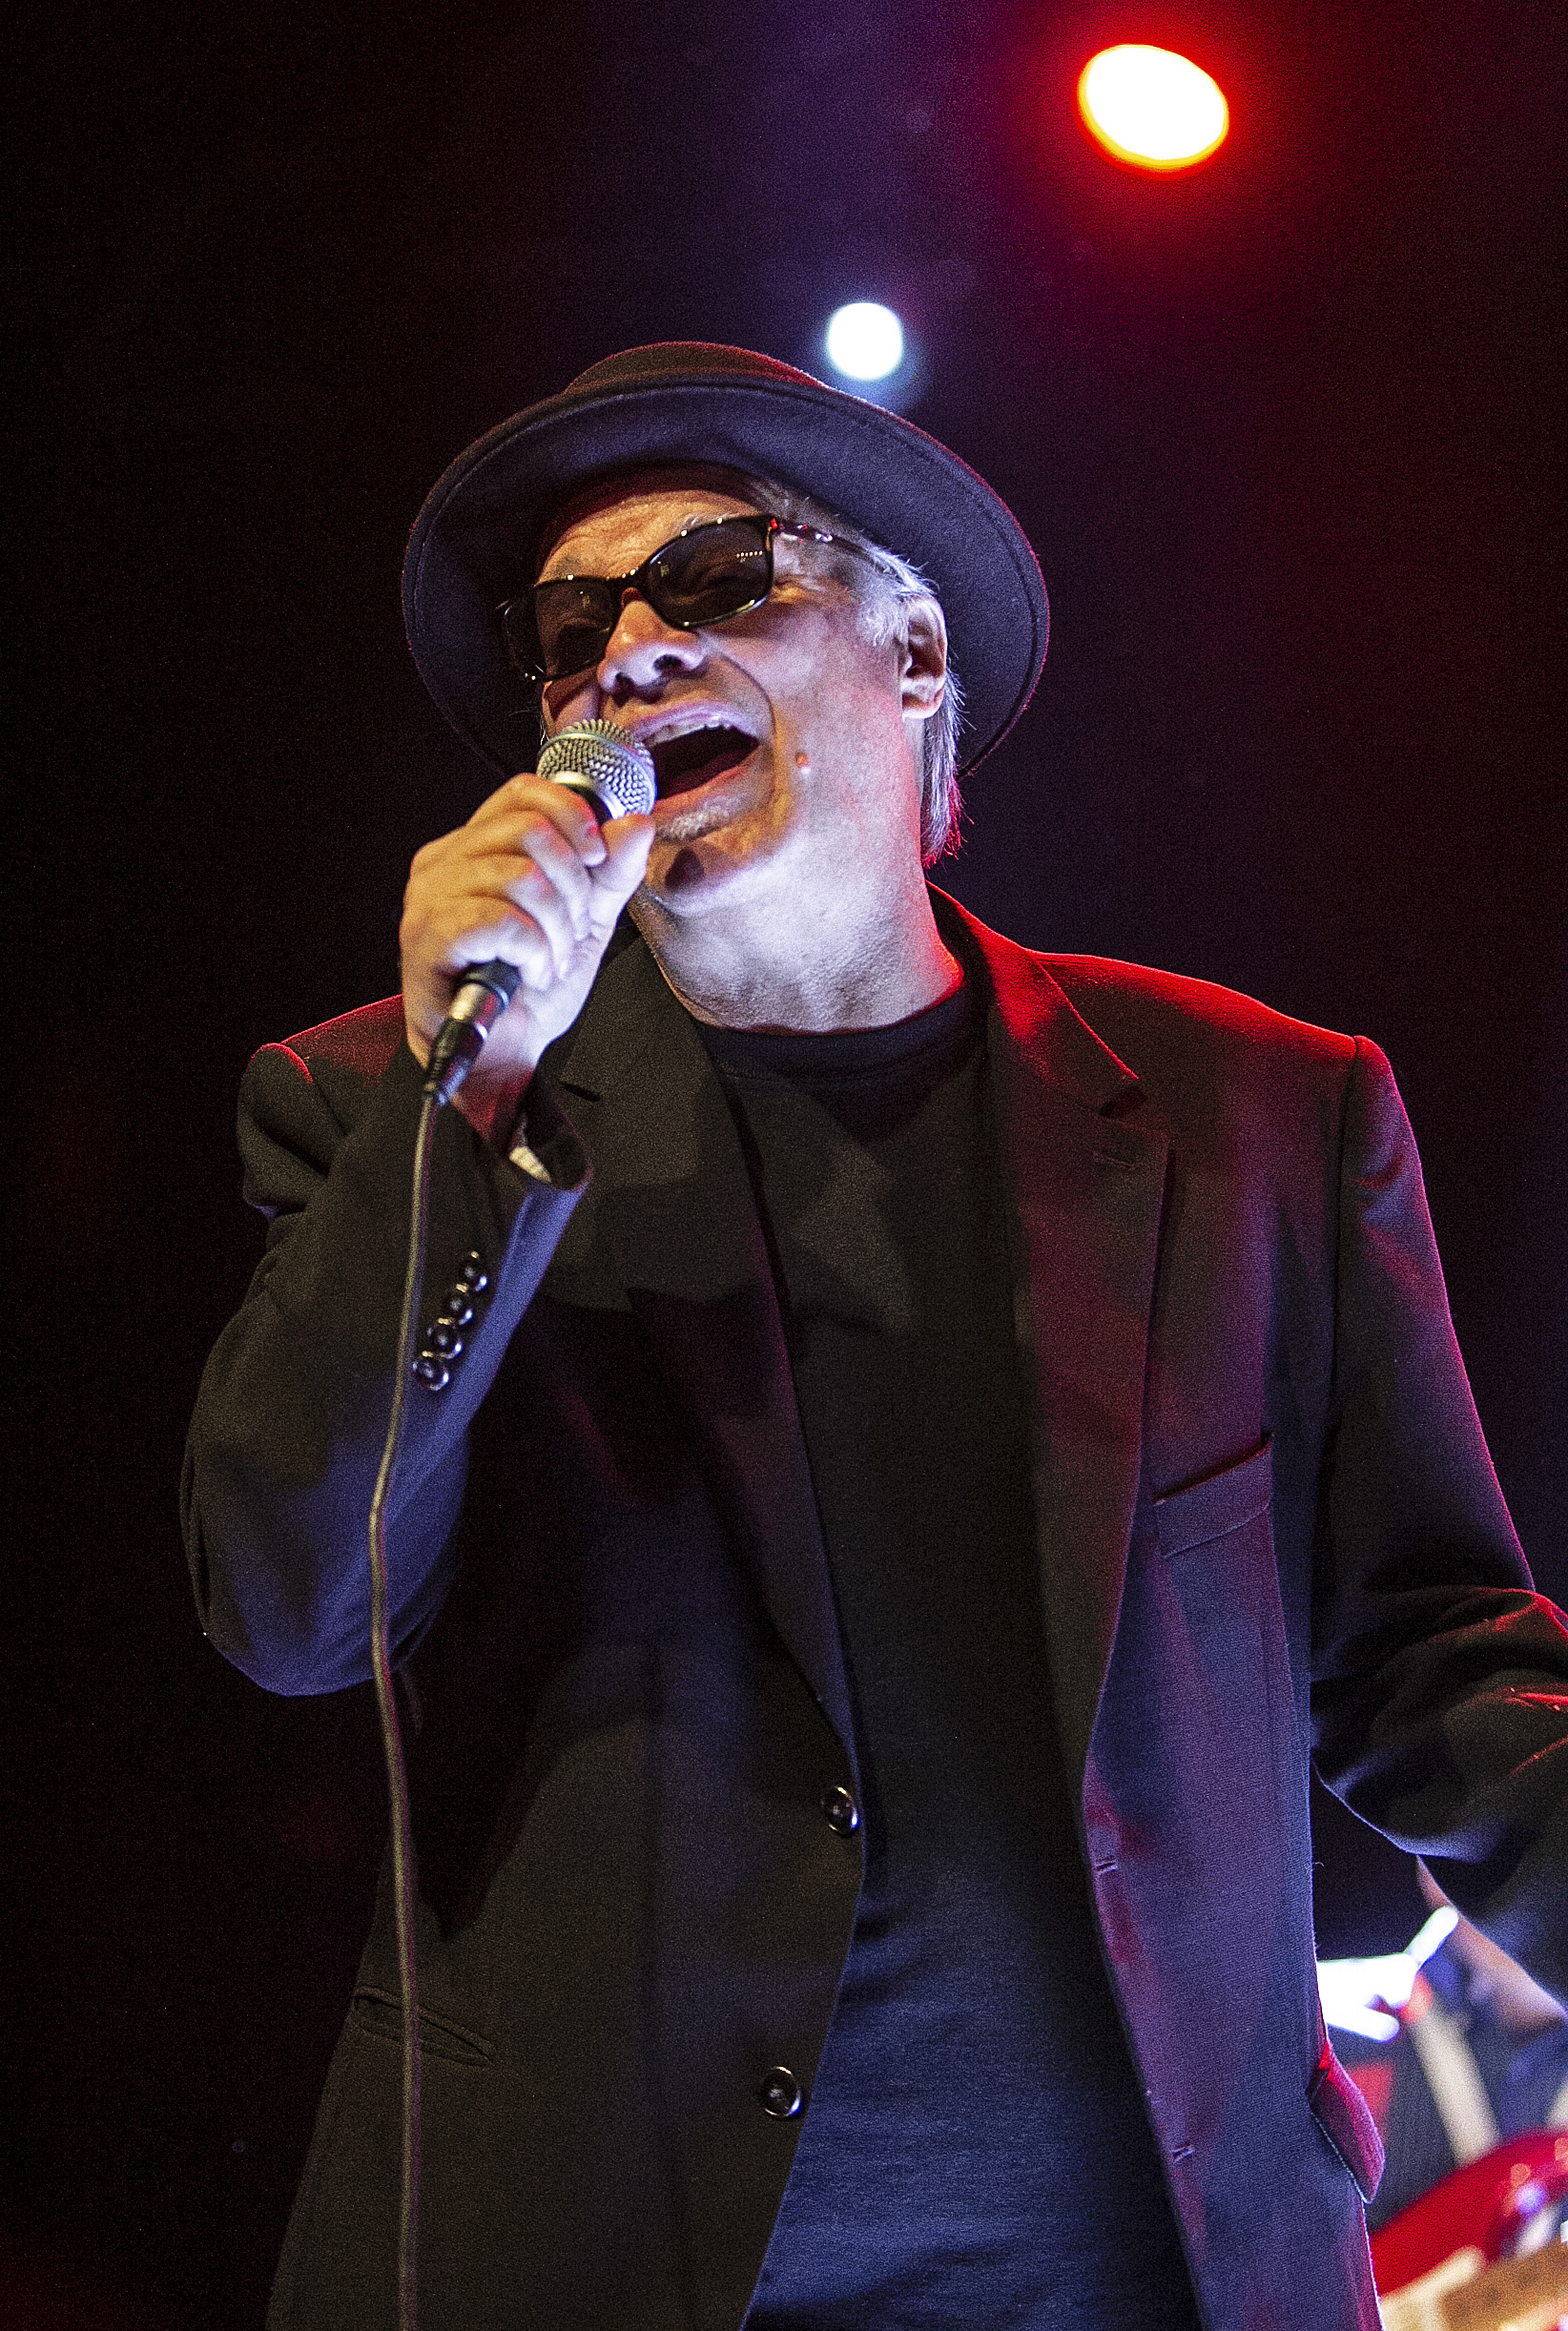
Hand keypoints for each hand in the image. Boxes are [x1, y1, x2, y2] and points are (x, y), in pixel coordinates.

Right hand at [400, 771, 654, 1138]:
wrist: (503, 1056)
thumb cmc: (530, 990)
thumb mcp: (586, 922)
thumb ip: (611, 874)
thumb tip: (636, 824)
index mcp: (475, 847)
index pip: (524, 792)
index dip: (572, 817)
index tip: (596, 859)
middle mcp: (444, 862)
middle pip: (530, 829)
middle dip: (573, 886)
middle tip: (571, 930)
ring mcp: (429, 898)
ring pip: (520, 875)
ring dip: (556, 927)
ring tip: (552, 959)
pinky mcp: (427, 937)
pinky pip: (499, 918)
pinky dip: (533, 948)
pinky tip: (532, 972)